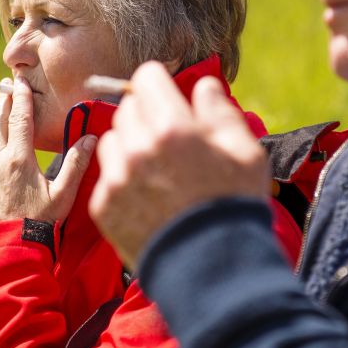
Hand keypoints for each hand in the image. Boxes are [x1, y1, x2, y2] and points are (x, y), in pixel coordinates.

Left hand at [0, 77, 95, 226]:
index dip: (21, 98)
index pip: (20, 119)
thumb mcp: (64, 193)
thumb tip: (91, 138)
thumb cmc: (40, 221)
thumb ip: (77, 162)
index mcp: (19, 159)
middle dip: (5, 104)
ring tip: (2, 117)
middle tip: (9, 89)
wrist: (10, 248)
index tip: (19, 81)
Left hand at [89, 61, 268, 269]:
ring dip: (131, 143)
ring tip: (155, 167)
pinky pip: (106, 174)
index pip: (147, 77)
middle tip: (168, 136)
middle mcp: (138, 147)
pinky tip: (147, 194)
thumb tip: (204, 86)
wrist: (212, 270)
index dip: (160, 83)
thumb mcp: (244, 150)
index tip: (168, 96)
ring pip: (113, 138)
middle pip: (128, 107)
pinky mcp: (103, 206)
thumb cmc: (233, 204)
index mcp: (172, 127)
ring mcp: (116, 177)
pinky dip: (122, 176)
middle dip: (147, 113)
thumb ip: (219, 110)